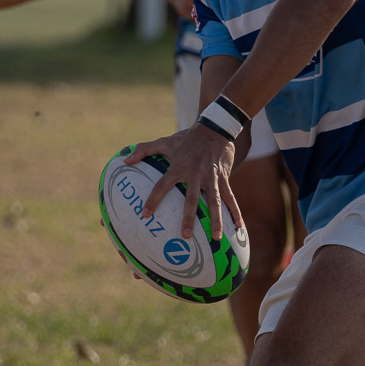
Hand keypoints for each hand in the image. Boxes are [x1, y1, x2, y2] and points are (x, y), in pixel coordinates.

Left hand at [126, 124, 240, 242]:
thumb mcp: (165, 141)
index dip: (153, 200)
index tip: (145, 215)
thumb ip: (144, 150)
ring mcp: (211, 177)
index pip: (162, 185)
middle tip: (185, 236)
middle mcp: (195, 173)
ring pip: (215, 201)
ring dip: (216, 220)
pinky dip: (235, 212)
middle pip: (191, 199)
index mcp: (178, 166)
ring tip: (216, 238)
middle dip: (188, 218)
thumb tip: (125, 160)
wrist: (215, 128)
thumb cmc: (187, 138)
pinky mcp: (224, 178)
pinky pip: (230, 197)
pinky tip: (239, 227)